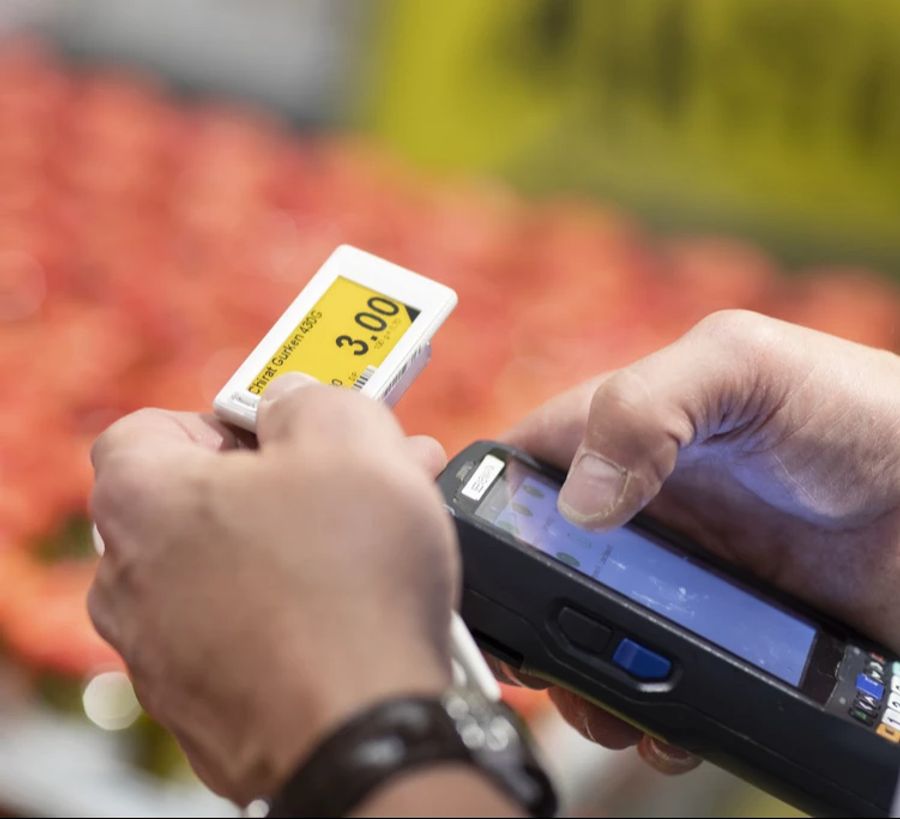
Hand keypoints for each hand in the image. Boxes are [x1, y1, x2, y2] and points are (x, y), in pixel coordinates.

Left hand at [88, 374, 458, 804]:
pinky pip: (242, 631)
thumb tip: (296, 401)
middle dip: (280, 479)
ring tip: (373, 534)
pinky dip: (289, 607)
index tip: (281, 428)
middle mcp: (132, 581)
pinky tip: (353, 602)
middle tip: (349, 475)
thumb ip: (311, 397)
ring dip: (294, 540)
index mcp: (145, 502)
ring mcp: (163, 653)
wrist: (364, 730)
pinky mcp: (204, 705)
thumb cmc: (348, 583)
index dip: (222, 417)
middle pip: (199, 502)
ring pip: (228, 568)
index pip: (148, 430)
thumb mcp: (349, 438)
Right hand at [504, 310, 899, 771]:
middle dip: (526, 618)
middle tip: (535, 660)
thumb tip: (581, 501)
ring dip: (580, 678)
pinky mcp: (720, 630)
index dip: (488, 512)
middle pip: (544, 566)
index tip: (477, 567)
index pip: (522, 468)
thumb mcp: (743, 366)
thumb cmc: (860, 408)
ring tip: (603, 706)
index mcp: (625, 433)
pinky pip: (660, 677)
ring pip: (590, 633)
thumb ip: (648, 406)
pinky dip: (647, 709)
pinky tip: (661, 721)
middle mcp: (640, 506)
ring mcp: (677, 574)